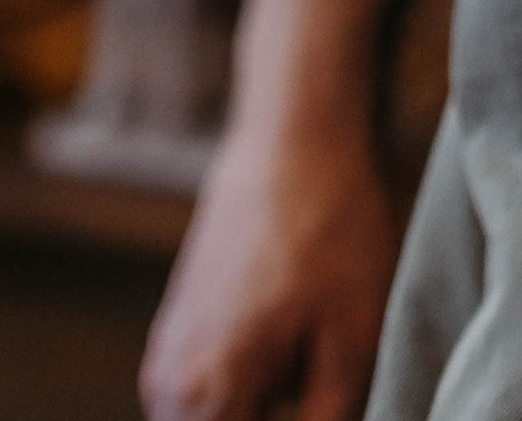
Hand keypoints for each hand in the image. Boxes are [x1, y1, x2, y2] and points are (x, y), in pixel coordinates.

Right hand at [140, 107, 399, 420]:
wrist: (298, 129)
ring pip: (218, 413)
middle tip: (323, 374)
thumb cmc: (334, 228)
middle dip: (277, 412)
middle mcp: (166, 384)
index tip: (321, 397)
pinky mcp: (180, 317)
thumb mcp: (355, 341)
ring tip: (316, 347)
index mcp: (203, 399)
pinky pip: (213, 381)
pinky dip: (251, 373)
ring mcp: (167, 349)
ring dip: (263, 402)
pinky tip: (297, 323)